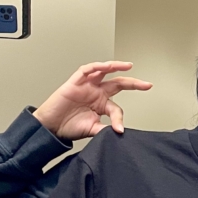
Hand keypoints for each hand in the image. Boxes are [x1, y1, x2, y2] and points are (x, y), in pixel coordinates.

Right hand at [33, 61, 151, 140]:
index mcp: (101, 104)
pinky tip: (106, 66)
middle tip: (146, 85)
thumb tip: (120, 132)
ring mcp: (87, 86)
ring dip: (116, 66)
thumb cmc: (68, 126)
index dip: (119, 118)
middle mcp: (96, 93)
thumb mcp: (92, 130)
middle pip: (118, 83)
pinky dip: (96, 67)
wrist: (50, 127)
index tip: (119, 129)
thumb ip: (106, 130)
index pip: (117, 108)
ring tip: (128, 66)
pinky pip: (87, 70)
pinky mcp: (75, 82)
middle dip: (133, 83)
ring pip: (104, 71)